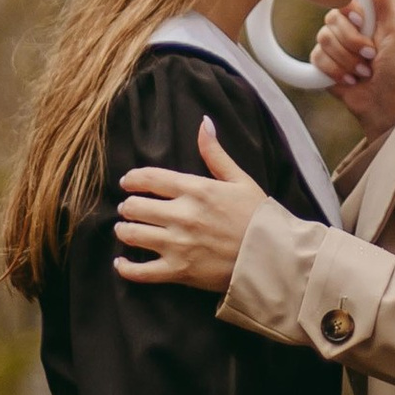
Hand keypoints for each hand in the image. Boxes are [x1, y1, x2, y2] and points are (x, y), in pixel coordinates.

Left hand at [113, 116, 271, 293]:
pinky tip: (121, 263)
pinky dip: (125, 268)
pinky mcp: (179, 271)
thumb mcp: (240, 180)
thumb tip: (204, 123)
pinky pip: (141, 271)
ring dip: (124, 231)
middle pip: (135, 207)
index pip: (149, 178)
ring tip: (125, 230)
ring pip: (132, 235)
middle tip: (129, 209)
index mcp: (196, 190)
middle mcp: (182, 215)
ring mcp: (179, 244)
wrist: (273, 257)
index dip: (132, 179)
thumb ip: (216, 154)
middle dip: (128, 206)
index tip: (127, 183)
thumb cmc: (259, 217)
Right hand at [312, 0, 394, 135]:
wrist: (384, 105)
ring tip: (364, 72)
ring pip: (324, 39)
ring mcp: (334, 46)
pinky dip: (336, 71)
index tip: (361, 22)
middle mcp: (348, 28)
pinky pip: (316, 58)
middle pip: (332, 19)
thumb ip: (385, 0)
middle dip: (353, 43)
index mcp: (366, 16)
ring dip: (348, 61)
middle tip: (371, 56)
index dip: (351, 11)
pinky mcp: (322, 65)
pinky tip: (350, 80)